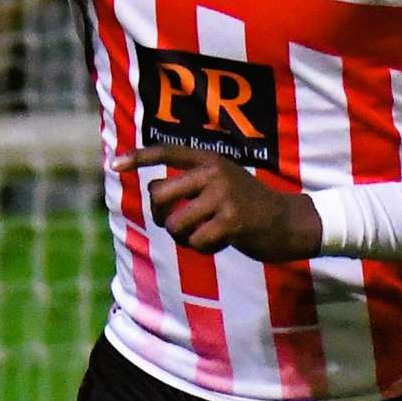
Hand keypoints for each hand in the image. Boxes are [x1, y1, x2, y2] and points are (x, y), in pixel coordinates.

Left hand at [111, 145, 322, 262]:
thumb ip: (192, 183)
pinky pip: (195, 242)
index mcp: (209, 159)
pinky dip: (203, 248)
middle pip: (159, 196)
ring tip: (203, 235)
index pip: (167, 152)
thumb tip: (153, 196)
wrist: (288, 222)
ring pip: (175, 224)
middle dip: (161, 216)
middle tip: (177, 224)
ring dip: (183, 238)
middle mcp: (214, 171)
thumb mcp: (222, 183)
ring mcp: (224, 195)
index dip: (138, 158)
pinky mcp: (232, 220)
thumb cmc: (247, 207)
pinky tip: (222, 241)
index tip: (113, 163)